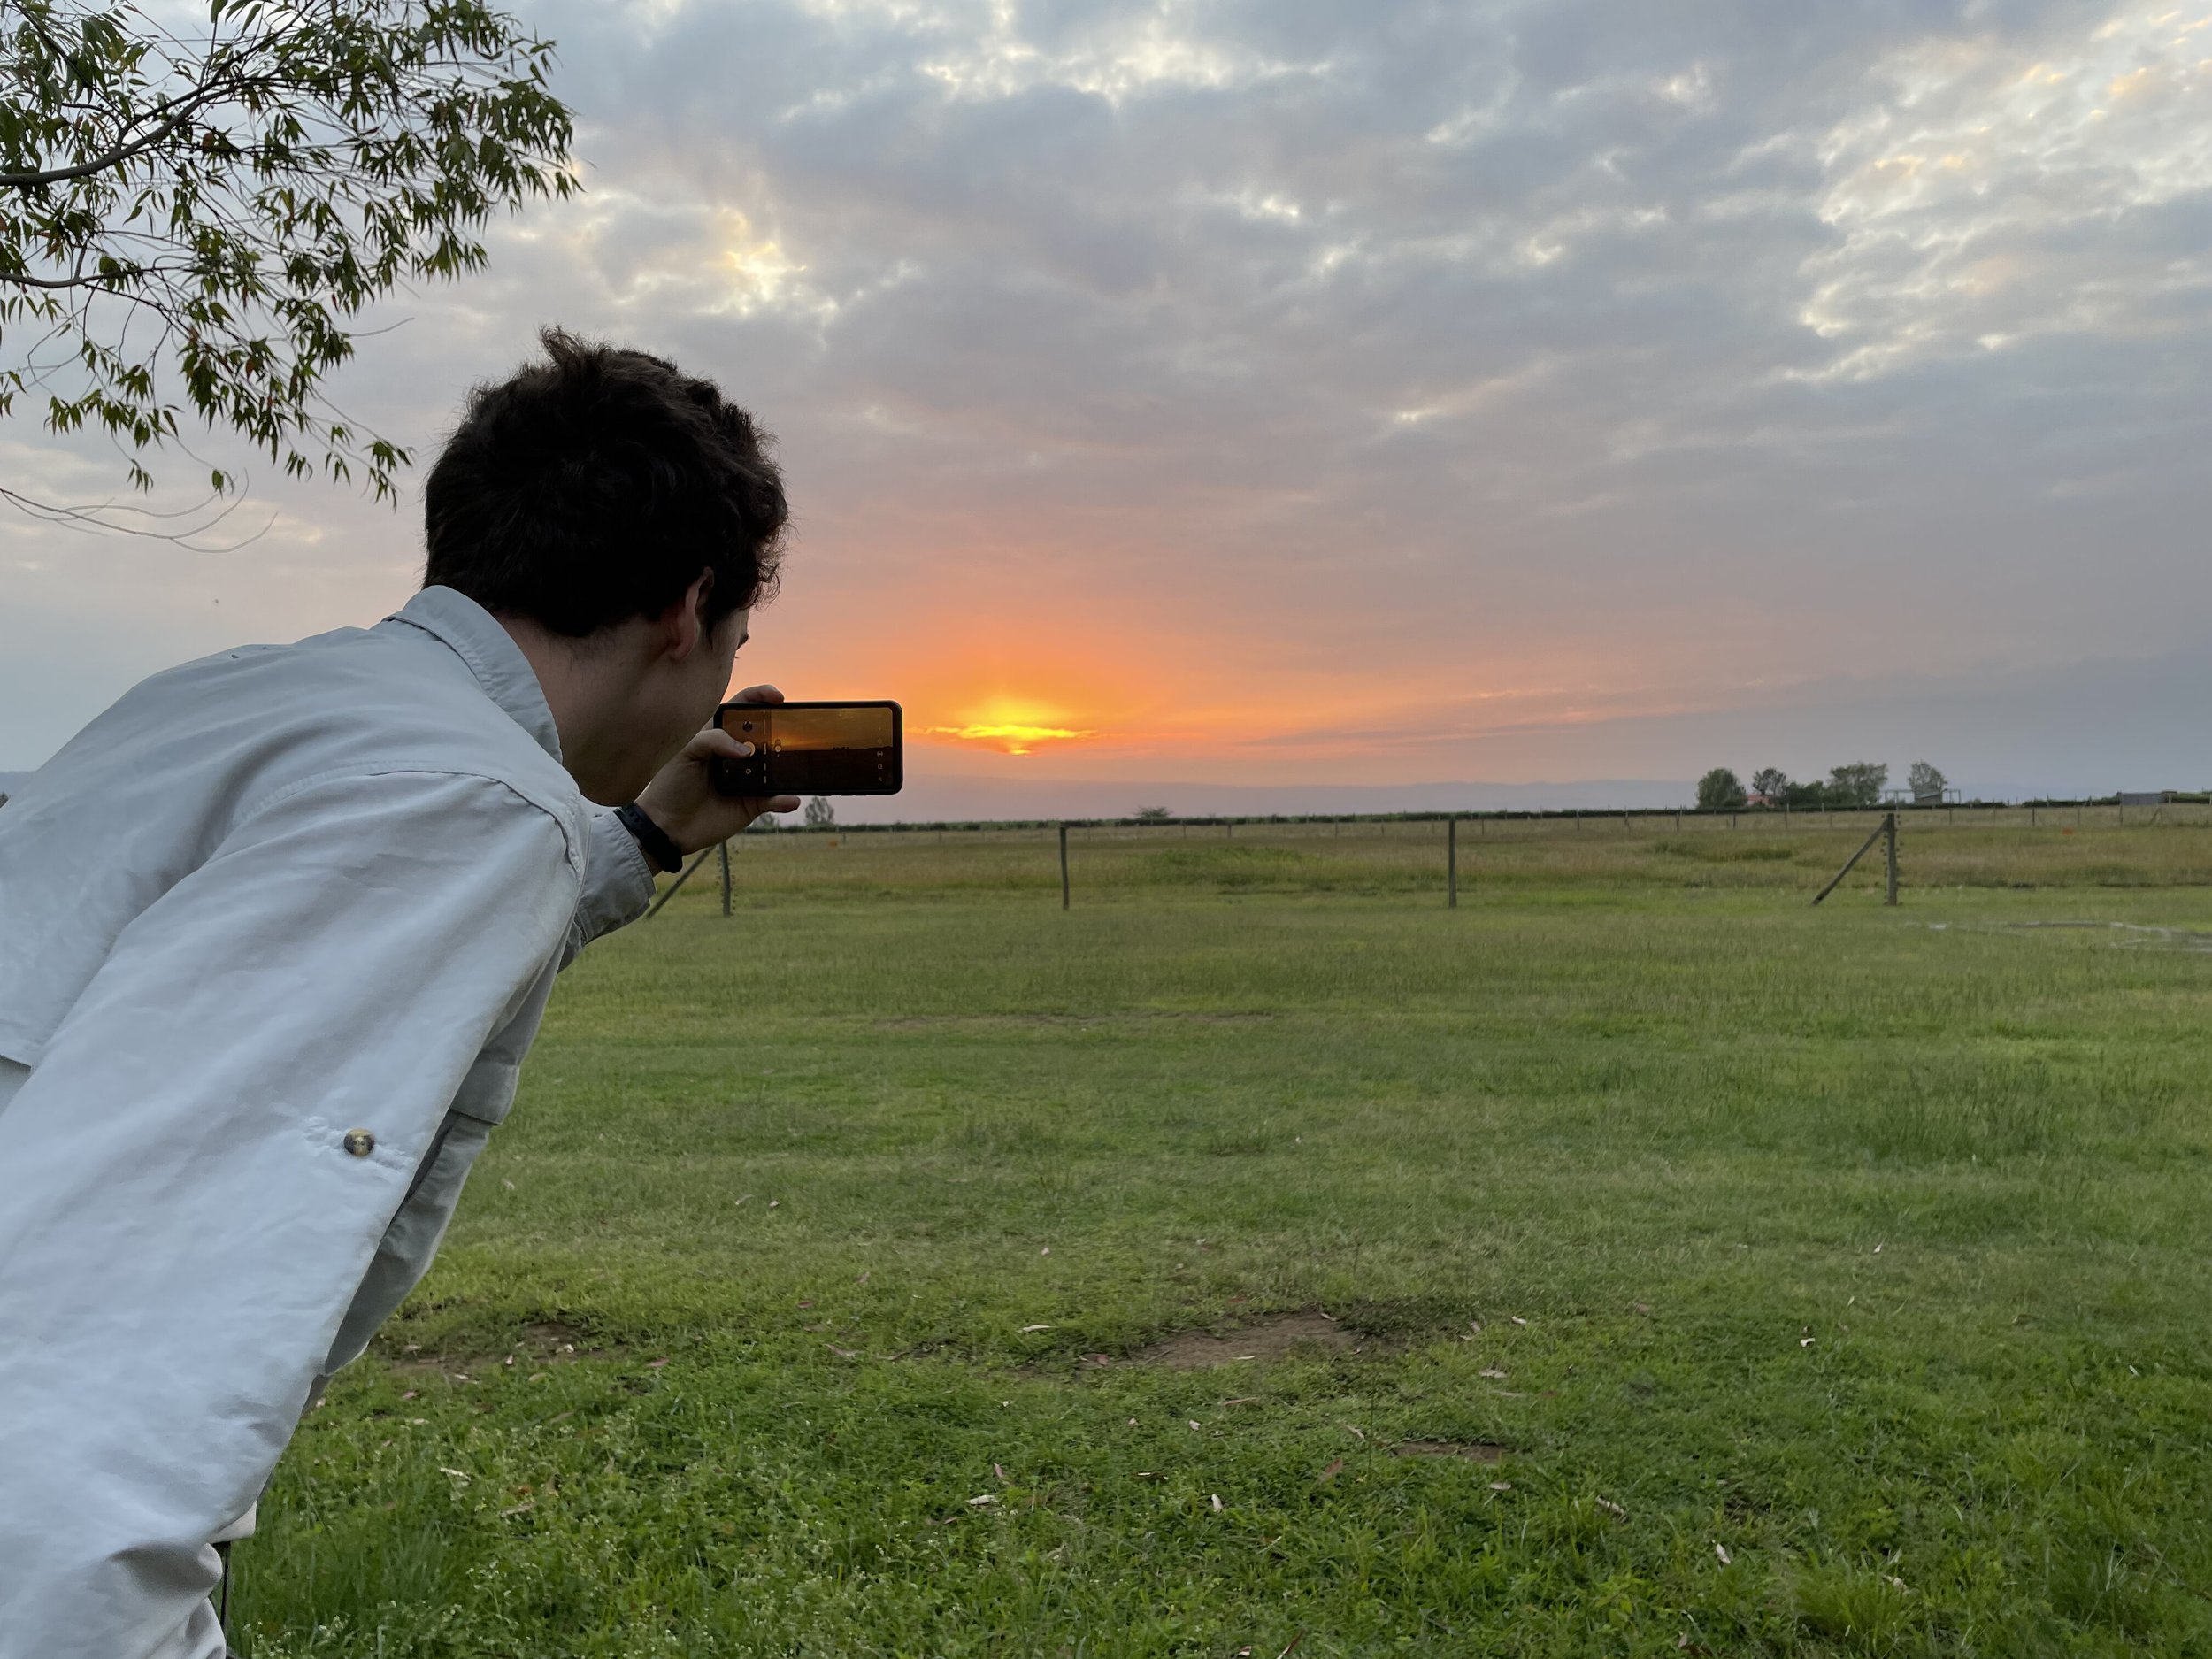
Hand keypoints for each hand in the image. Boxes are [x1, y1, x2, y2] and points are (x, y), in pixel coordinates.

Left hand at [635, 684, 801, 854]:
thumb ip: (714, 739)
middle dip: (781, 728)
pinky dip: (784, 799)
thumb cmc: (672, 784)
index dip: (760, 697)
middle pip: (766, 733)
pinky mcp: (753, 803)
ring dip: (787, 764)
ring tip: (793, 763)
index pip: (743, 707)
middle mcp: (736, 753)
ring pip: (775, 766)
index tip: (776, 698)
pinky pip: (775, 799)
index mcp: (718, 734)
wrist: (668, 825)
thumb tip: (747, 751)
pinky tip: (790, 798)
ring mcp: (747, 778)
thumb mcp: (686, 751)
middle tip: (789, 729)